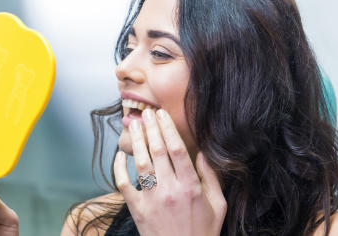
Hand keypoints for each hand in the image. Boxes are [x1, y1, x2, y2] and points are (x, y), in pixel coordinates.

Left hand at [114, 109, 226, 235]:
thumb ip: (211, 178)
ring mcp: (151, 199)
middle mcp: (170, 190)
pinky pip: (123, 184)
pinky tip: (120, 155)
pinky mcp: (137, 209)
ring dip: (136, 141)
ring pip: (140, 163)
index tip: (162, 115)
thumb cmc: (202, 232)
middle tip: (147, 113)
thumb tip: (202, 154)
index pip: (177, 149)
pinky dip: (119, 168)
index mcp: (191, 187)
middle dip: (151, 128)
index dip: (168, 128)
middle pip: (157, 150)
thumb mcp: (218, 205)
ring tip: (134, 125)